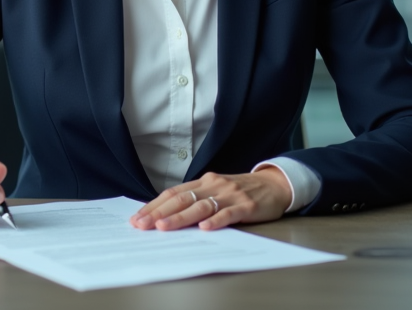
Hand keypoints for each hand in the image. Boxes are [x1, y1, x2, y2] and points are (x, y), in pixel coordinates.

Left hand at [130, 168, 291, 231]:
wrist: (274, 185)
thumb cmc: (240, 191)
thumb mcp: (216, 191)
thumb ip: (196, 200)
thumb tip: (166, 215)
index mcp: (204, 182)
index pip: (173, 193)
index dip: (154, 205)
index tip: (137, 217)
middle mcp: (214, 186)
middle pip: (182, 199)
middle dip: (159, 213)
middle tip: (142, 225)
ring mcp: (230, 195)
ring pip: (201, 206)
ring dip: (180, 217)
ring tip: (164, 227)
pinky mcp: (246, 206)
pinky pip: (229, 213)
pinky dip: (216, 220)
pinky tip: (204, 228)